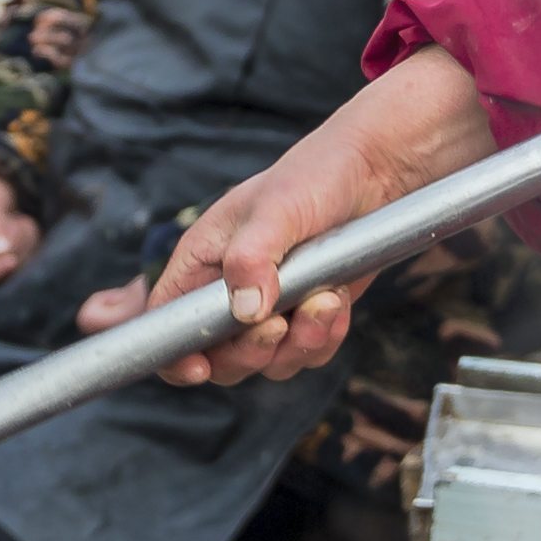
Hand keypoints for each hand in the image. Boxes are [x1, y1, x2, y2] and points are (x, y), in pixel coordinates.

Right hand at [0, 174, 37, 287]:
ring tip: (14, 217)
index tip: (11, 259)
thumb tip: (1, 251)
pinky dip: (28, 238)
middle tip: (14, 221)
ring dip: (22, 240)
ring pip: (14, 265)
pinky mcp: (6, 255)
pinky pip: (25, 255)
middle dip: (11, 247)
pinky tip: (20, 222)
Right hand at [129, 48, 495, 386]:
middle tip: (280, 324)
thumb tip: (244, 312)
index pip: (166, 322)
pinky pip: (307, 353)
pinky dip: (325, 337)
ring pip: (268, 362)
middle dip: (250, 352)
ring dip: (299, 343)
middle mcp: (229, 291)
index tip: (201, 366)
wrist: (373, 173)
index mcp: (202, 261)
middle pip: (218, 357)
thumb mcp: (278, 209)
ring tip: (326, 299)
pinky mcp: (306, 317)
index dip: (174, 354)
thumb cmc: (315, 177)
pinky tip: (339, 301)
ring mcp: (269, 308)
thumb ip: (253, 257)